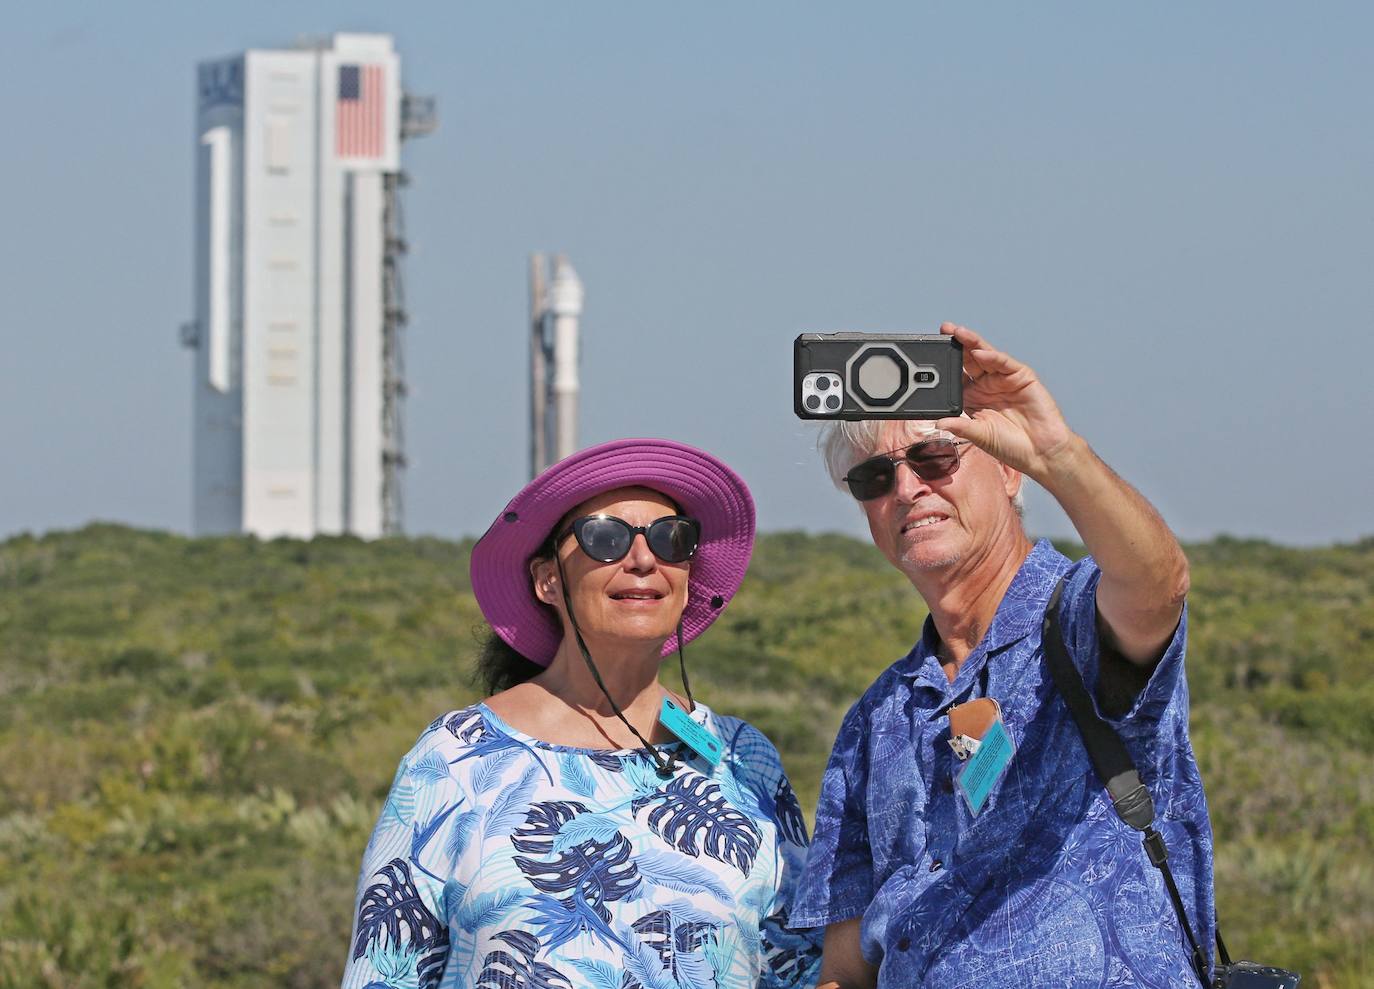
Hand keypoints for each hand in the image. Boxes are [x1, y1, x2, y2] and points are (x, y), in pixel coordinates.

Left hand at [934, 323, 1079, 481]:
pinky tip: (980, 352)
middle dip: (955, 345)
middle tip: (942, 331)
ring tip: (957, 332)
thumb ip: (960, 426)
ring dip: (971, 343)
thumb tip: (938, 422)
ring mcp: (1004, 379)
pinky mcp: (1022, 376)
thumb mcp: (980, 435)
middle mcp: (987, 385)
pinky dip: (992, 356)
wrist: (1041, 452)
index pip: (955, 376)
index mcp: (973, 398)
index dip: (943, 366)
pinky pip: (1004, 363)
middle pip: (968, 360)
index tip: (927, 357)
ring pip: (985, 355)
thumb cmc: (1010, 446)